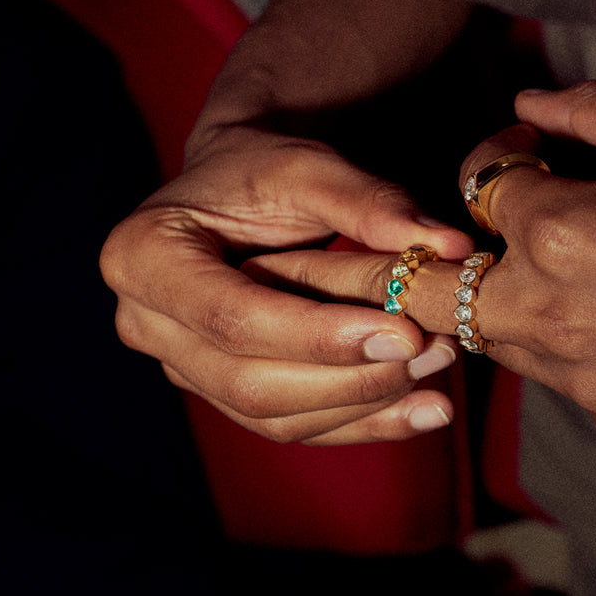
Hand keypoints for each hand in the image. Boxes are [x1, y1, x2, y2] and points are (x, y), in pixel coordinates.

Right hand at [100, 125, 473, 443]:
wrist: (240, 190)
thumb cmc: (263, 170)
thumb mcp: (310, 167)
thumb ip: (373, 204)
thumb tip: (451, 249)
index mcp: (143, 256)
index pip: (233, 317)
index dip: (319, 336)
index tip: (403, 333)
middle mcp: (146, 323)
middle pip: (250, 383)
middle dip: (350, 380)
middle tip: (434, 355)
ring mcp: (181, 366)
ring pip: (273, 417)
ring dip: (364, 409)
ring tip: (439, 385)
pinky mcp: (221, 393)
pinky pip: (291, 428)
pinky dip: (362, 425)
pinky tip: (423, 412)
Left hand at [437, 83, 595, 455]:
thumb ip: (587, 110)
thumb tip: (528, 106)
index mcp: (558, 236)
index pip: (479, 191)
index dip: (504, 159)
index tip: (539, 154)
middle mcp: (556, 324)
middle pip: (452, 294)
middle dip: (465, 256)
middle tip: (515, 232)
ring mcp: (591, 390)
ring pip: (513, 346)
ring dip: (530, 307)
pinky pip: (579, 391)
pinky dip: (594, 359)